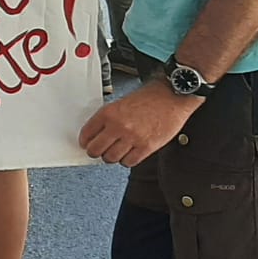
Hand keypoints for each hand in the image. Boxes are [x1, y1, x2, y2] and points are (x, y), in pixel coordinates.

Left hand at [79, 80, 202, 166]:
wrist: (172, 96)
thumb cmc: (150, 97)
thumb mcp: (121, 102)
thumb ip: (109, 118)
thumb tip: (98, 132)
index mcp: (109, 112)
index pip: (86, 133)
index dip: (85, 141)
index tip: (87, 143)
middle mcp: (118, 126)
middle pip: (95, 150)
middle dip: (95, 152)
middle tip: (98, 150)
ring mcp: (132, 138)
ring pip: (110, 158)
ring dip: (111, 157)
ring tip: (115, 152)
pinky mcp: (146, 147)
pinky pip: (129, 162)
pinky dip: (127, 160)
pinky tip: (129, 154)